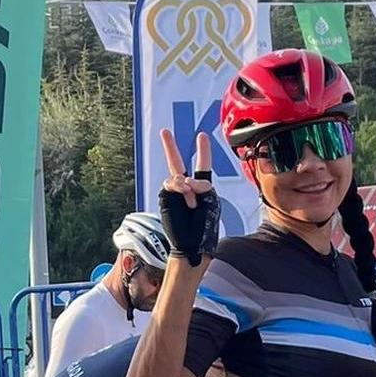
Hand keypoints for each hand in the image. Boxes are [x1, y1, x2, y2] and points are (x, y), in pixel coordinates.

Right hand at [158, 129, 220, 264]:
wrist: (192, 245)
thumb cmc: (205, 228)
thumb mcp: (211, 201)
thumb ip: (202, 185)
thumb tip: (185, 179)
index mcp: (202, 189)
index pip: (202, 166)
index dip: (203, 151)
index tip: (201, 136)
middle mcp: (187, 188)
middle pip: (177, 163)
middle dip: (170, 147)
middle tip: (164, 132)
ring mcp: (175, 193)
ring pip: (177, 174)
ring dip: (188, 185)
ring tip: (192, 201)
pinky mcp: (166, 198)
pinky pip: (170, 183)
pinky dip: (179, 187)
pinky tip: (186, 196)